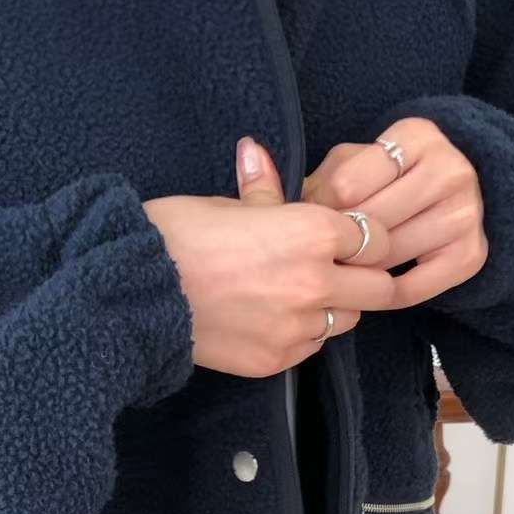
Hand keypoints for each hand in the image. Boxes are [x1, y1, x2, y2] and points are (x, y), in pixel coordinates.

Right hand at [143, 137, 394, 379]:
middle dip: (366, 277)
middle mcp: (316, 282)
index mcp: (312, 232)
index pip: (376, 238)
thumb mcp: (222, 204)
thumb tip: (256, 153)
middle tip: (342, 271)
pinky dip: (302, 334)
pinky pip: (310, 347)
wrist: (134, 296)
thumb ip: (261, 191)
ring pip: (347, 321)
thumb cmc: (173, 238)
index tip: (349, 238)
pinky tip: (273, 319)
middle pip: (379, 288)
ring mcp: (297, 327)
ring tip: (300, 295)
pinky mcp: (276, 360)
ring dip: (335, 307)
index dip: (365, 237)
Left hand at [301, 118, 487, 307]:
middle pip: (369, 224)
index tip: (315, 220)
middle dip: (339, 243)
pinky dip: (382, 296)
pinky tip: (368, 288)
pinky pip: (411, 289)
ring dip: (360, 269)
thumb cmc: (385, 181)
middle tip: (326, 252)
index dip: (319, 211)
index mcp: (417, 135)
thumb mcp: (352, 165)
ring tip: (348, 266)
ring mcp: (466, 212)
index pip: (345, 186)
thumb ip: (319, 180)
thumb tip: (269, 183)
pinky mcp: (472, 254)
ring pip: (388, 256)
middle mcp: (450, 169)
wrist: (447, 198)